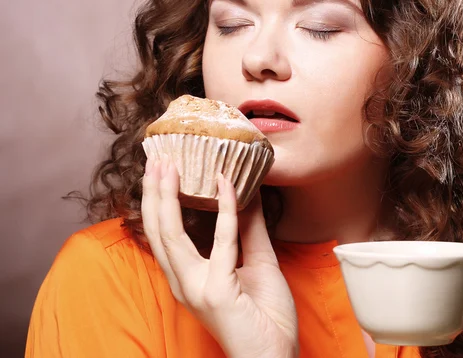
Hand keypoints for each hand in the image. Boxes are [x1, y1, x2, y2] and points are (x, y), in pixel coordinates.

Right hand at [142, 155, 297, 357]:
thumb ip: (247, 229)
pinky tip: (226, 184)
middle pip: (158, 230)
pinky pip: (221, 240)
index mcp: (188, 276)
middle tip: (158, 158)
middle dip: (155, 192)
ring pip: (172, 234)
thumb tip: (245, 192)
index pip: (163, 234)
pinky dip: (224, 209)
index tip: (161, 170)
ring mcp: (196, 288)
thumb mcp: (257, 261)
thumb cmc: (263, 316)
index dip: (157, 202)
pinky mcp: (216, 291)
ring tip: (171, 164)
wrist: (274, 356)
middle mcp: (183, 282)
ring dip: (170, 195)